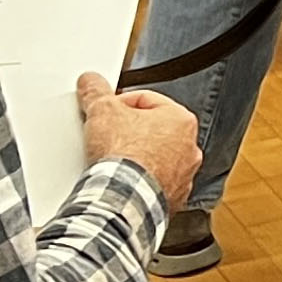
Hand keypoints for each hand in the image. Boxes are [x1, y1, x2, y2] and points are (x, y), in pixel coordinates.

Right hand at [77, 71, 199, 212]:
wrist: (123, 198)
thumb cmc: (124, 156)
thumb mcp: (103, 111)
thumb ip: (97, 93)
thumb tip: (92, 83)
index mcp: (181, 120)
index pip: (147, 101)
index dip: (120, 103)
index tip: (106, 110)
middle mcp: (189, 148)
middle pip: (152, 130)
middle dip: (129, 130)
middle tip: (108, 134)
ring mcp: (183, 176)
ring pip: (155, 158)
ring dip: (136, 157)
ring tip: (113, 159)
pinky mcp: (172, 199)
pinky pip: (153, 183)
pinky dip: (139, 181)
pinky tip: (122, 180)